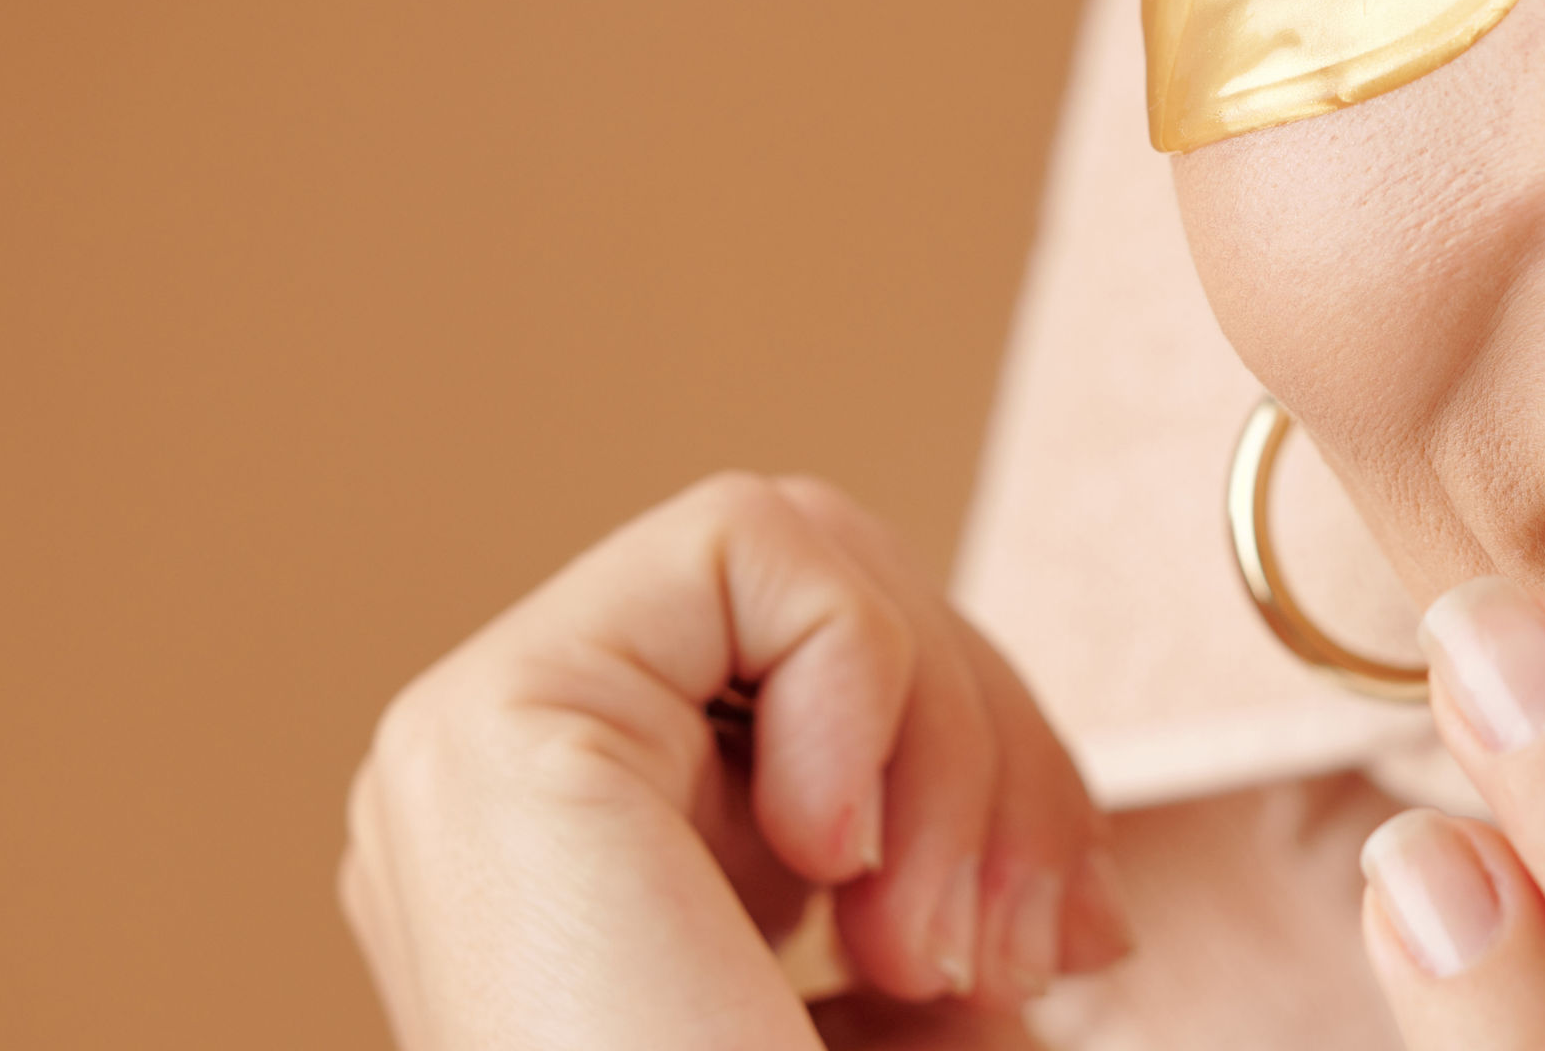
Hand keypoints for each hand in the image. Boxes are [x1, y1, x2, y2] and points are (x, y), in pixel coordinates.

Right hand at [340, 473, 1129, 1048]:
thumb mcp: (906, 1035)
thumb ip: (940, 914)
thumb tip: (1050, 886)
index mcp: (593, 864)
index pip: (837, 668)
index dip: (998, 768)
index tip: (1068, 952)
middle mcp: (512, 796)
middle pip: (836, 593)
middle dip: (997, 747)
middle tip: (1027, 950)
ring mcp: (476, 751)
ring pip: (810, 553)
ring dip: (947, 736)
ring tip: (931, 948)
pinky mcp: (494, 725)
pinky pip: (750, 544)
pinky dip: (866, 680)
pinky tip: (837, 869)